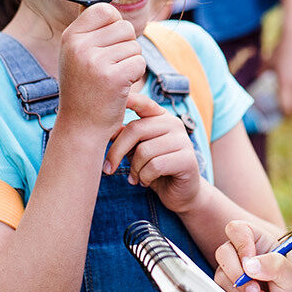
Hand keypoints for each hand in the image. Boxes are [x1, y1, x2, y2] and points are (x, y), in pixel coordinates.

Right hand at [56, 3, 145, 136]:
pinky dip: (136, 76)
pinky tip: (120, 88)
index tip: (108, 45)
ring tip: (114, 79)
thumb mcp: (76, 53)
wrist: (81, 126)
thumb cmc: (83, 87)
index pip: (105, 10)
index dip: (115, 26)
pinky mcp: (113, 77)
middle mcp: (79, 46)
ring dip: (131, 63)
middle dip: (126, 47)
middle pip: (125, 27)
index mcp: (70, 36)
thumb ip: (86, 26)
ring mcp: (95, 61)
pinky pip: (139, 63)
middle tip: (111, 68)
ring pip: (134, 46)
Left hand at [105, 92, 202, 211]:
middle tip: (108, 169)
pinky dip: (145, 177)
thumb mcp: (137, 150)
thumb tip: (104, 128)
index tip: (111, 98)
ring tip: (135, 177)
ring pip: (144, 151)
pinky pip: (155, 166)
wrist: (181, 193)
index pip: (143, 103)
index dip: (129, 99)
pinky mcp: (187, 159)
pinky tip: (146, 181)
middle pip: (136, 129)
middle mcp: (174, 123)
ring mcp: (183, 140)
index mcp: (161, 117)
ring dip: (134, 169)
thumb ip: (126, 137)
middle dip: (116, 152)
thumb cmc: (155, 169)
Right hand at [214, 221, 291, 291]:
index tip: (250, 264)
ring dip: (240, 289)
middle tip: (255, 288)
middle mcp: (243, 253)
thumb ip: (274, 265)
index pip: (238, 230)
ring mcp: (233, 271)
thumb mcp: (291, 277)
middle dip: (237, 272)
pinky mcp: (226, 288)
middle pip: (223, 251)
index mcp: (260, 241)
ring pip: (220, 272)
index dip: (241, 244)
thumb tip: (249, 265)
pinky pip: (219, 289)